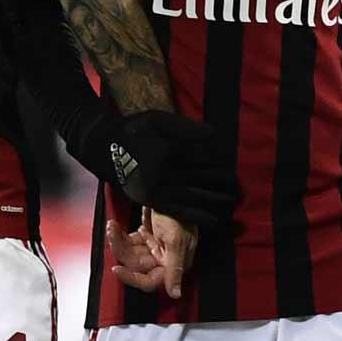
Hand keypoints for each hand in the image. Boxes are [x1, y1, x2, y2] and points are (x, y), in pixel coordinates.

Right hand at [95, 108, 238, 226]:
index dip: (220, 162)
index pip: (203, 157)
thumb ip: (185, 127)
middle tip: (237, 185)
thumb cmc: (134, 130)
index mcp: (168, 149)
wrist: (104, 149)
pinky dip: (200, 216)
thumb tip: (214, 135)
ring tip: (232, 201)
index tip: (232, 166)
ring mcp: (159, 188)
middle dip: (223, 182)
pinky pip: (180, 211)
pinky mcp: (153, 201)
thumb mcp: (157, 120)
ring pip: (196, 196)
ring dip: (217, 200)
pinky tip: (215, 220)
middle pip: (203, 178)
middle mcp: (165, 171)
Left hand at [103, 211, 194, 296]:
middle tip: (112, 233)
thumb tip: (176, 294)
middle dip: (122, 249)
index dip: (133, 278)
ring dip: (118, 239)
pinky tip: (114, 224)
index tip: (117, 269)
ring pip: (129, 252)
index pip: (150, 280)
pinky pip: (129, 241)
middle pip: (135, 265)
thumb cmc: (177, 213)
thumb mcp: (176, 241)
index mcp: (173, 263)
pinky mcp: (146, 235)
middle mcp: (163, 258)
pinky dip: (120, 234)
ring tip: (111, 226)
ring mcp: (154, 246)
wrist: (171, 188)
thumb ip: (174, 269)